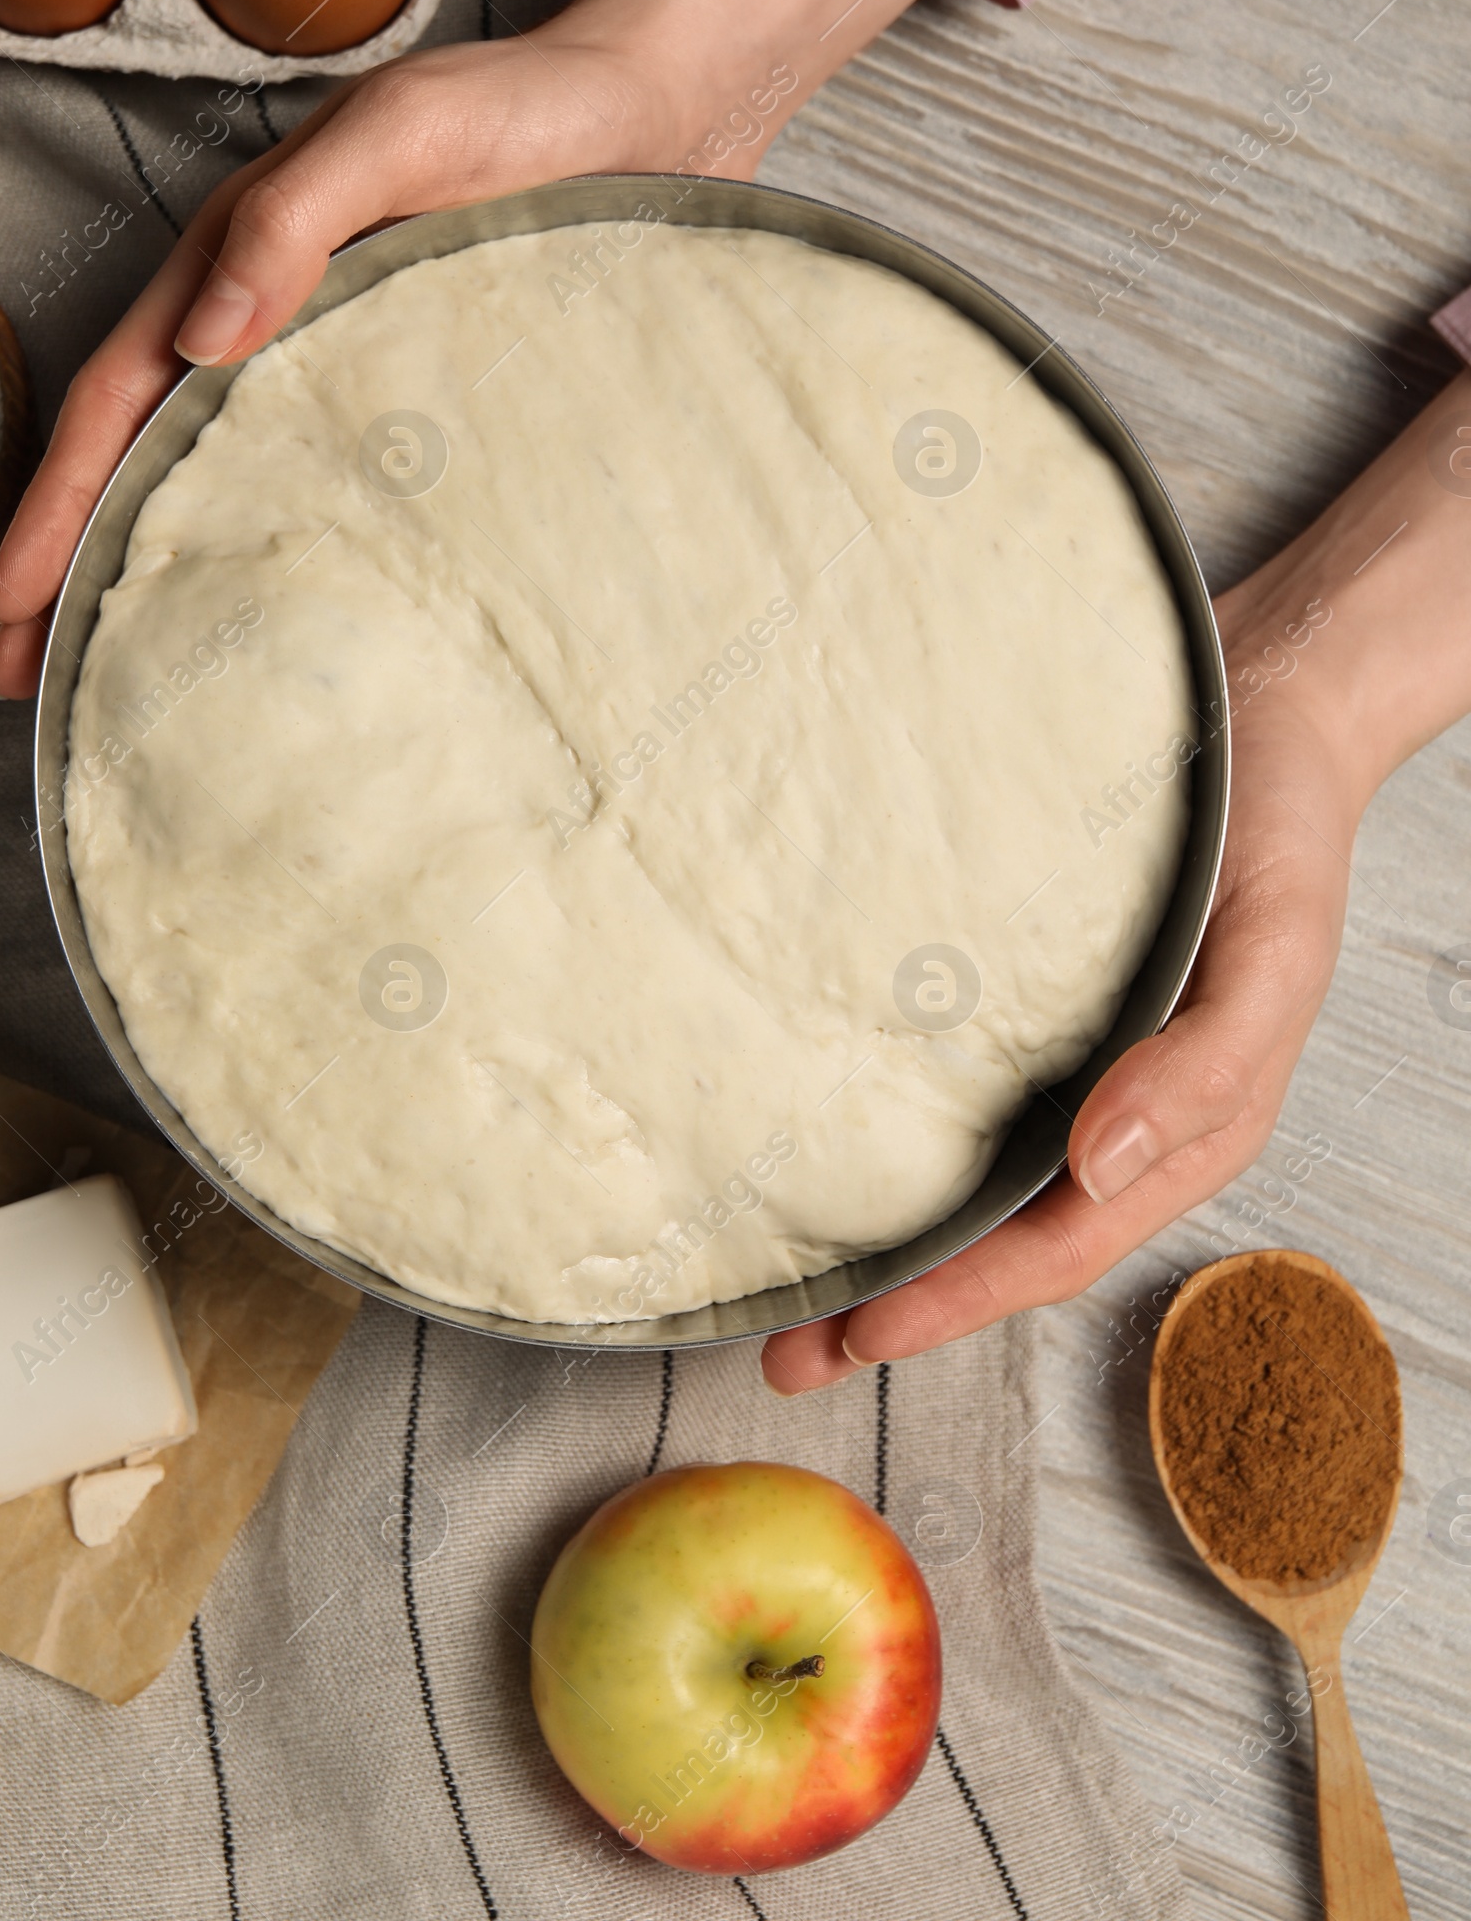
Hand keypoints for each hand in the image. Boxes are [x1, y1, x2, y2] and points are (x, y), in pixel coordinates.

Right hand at [0, 0, 961, 695]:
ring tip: (132, 668)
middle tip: (33, 681)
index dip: (62, 504)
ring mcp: (353, 358)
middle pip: (153, 455)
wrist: (664, 107)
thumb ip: (302, 218)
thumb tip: (203, 334)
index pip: (124, 397)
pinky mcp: (430, 391)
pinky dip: (288, 549)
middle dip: (85, 565)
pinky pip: (335, 482)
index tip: (14, 608)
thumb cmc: (537, 107)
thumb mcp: (407, 133)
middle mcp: (284, 316)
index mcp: (249, 256)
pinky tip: (293, 617)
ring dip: (170, 567)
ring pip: (233, 477)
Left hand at [762, 365, 1470, 1391]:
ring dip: (877, 1236)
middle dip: (892, 1305)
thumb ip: (1205, 1068)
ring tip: (777, 1275)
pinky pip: (943, 1083)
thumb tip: (1100, 1165)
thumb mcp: (1273, 952)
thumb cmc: (1281, 833)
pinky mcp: (1015, 997)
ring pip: (960, 1178)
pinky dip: (881, 1129)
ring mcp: (1057, 1061)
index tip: (860, 1334)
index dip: (955, 1302)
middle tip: (783, 1352)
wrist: (1259, 706)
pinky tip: (812, 1130)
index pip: (1052, 1250)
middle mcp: (1106, 1116)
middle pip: (991, 1239)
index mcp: (1176, 1134)